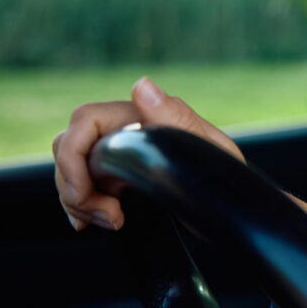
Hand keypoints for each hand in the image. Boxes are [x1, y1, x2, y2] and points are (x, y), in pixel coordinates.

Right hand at [53, 76, 241, 231]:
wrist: (236, 207)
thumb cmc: (229, 178)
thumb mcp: (212, 150)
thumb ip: (177, 119)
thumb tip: (141, 87)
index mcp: (145, 116)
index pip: (85, 120)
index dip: (72, 156)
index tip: (85, 192)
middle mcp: (128, 131)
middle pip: (70, 146)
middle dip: (74, 185)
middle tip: (107, 216)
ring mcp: (122, 154)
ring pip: (72, 168)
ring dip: (80, 200)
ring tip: (111, 220)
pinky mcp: (120, 178)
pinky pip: (83, 185)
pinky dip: (81, 204)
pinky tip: (93, 220)